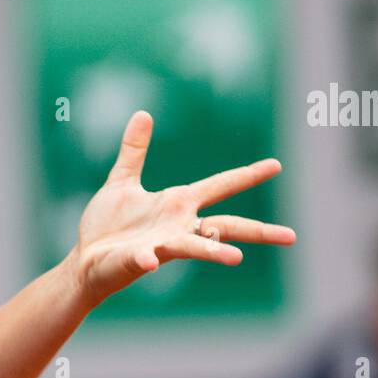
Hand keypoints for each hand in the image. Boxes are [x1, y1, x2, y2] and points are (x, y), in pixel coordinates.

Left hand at [65, 110, 296, 306]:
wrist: (86, 259)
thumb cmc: (108, 226)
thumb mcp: (122, 181)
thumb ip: (134, 151)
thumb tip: (143, 114)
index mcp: (178, 205)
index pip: (220, 187)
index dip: (247, 175)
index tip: (276, 165)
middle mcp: (178, 227)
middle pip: (226, 227)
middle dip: (258, 231)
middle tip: (291, 236)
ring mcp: (160, 246)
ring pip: (194, 248)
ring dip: (214, 252)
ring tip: (236, 259)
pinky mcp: (137, 261)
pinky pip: (144, 260)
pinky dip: (147, 259)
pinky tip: (150, 262)